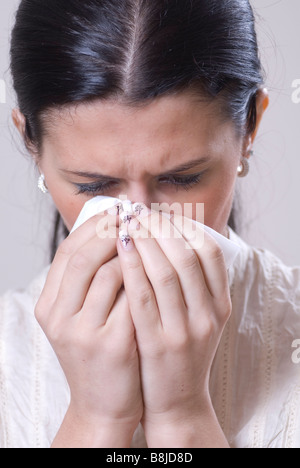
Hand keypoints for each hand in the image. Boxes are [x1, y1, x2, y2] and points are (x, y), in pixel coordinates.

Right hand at [35, 212, 142, 446]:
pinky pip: (133, 298)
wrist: (104, 403)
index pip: (65, 252)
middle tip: (135, 218)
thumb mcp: (81, 316)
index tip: (116, 211)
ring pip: (108, 273)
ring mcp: (84, 333)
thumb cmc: (98, 351)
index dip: (92, 227)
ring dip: (133, 252)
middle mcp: (60, 318)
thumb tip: (115, 234)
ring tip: (149, 241)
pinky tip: (159, 269)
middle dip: (112, 232)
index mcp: (49, 307)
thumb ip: (89, 281)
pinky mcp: (113, 345)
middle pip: (83, 258)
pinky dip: (146, 278)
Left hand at [117, 210, 230, 447]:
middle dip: (160, 228)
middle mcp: (208, 315)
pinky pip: (144, 296)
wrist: (178, 401)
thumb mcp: (201, 318)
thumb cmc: (184, 351)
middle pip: (186, 256)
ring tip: (126, 223)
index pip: (210, 252)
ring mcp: (185, 331)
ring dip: (144, 242)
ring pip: (167, 272)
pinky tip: (119, 249)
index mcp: (221, 304)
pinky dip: (131, 267)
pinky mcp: (159, 344)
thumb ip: (194, 283)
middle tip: (138, 212)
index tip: (161, 213)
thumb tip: (172, 236)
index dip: (185, 226)